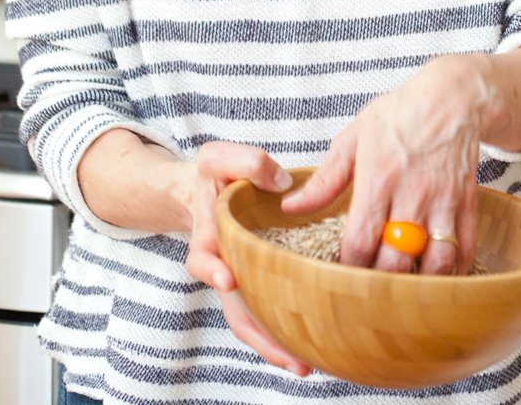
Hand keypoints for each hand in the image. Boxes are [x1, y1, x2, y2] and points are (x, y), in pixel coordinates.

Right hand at [183, 141, 311, 377]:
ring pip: (257, 319)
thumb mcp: (219, 157)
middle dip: (260, 336)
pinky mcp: (264, 280)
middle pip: (235, 310)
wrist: (214, 188)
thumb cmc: (217, 174)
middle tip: (290, 355)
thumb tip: (281, 182)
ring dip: (278, 344)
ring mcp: (245, 279)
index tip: (227, 279)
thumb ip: (245, 161)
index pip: (202, 260)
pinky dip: (290, 324)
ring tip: (307, 363)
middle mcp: (224, 267)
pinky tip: (318, 339)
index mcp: (208, 238)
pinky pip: (273, 306)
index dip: (212, 271)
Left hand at [281, 55, 487, 275]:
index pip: (359, 242)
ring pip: (435, 262)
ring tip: (403, 289)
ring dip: (420, 283)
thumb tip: (291, 206)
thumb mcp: (354, 137)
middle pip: (396, 261)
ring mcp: (443, 200)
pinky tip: (437, 277)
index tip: (340, 276)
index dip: (347, 268)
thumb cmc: (399, 114)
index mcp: (378, 178)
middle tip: (368, 292)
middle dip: (380, 284)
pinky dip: (454, 271)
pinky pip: (465, 249)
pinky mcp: (467, 203)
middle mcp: (412, 193)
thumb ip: (325, 179)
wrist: (451, 96)